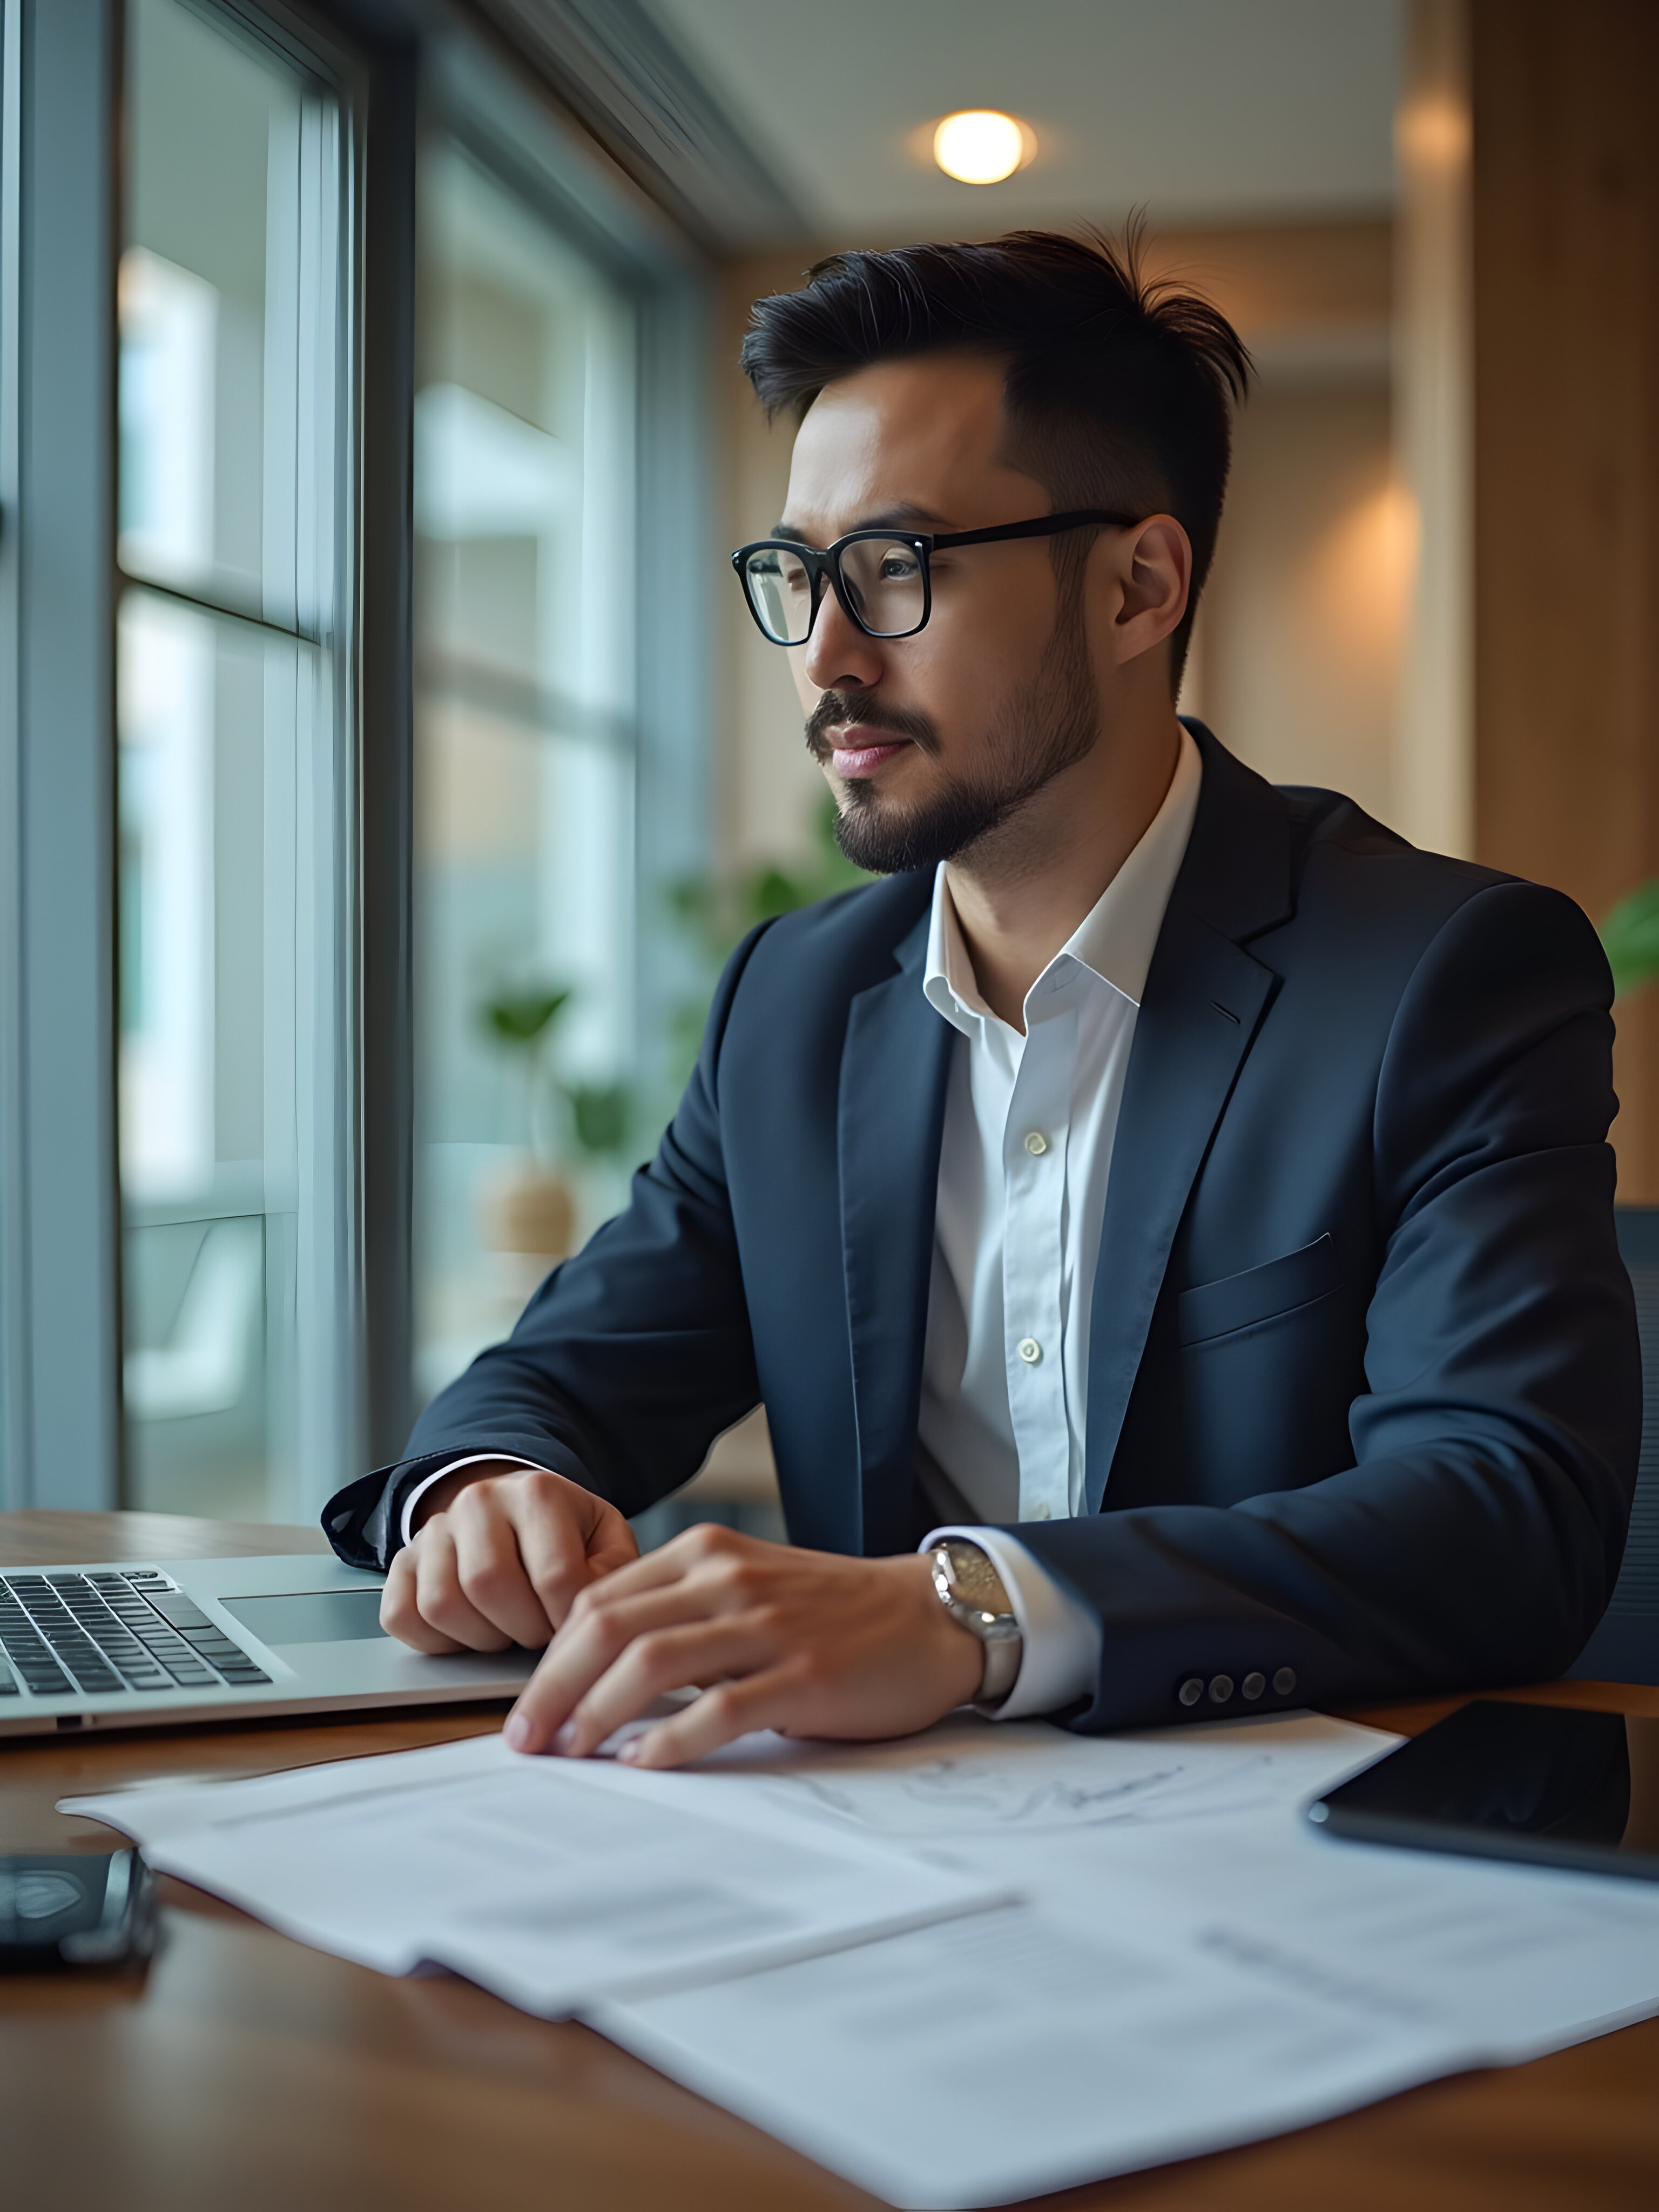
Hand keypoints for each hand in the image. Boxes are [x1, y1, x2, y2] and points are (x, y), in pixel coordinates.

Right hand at [379, 1462, 638, 1653]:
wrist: (513, 1510)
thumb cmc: (565, 1534)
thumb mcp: (606, 1539)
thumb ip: (614, 1572)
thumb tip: (594, 1617)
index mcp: (537, 1492)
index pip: (555, 1575)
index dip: (569, 1620)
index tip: (574, 1627)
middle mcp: (478, 1501)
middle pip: (489, 1585)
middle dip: (524, 1629)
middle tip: (541, 1630)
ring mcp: (433, 1530)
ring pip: (442, 1605)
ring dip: (482, 1637)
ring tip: (509, 1626)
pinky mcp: (402, 1563)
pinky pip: (402, 1617)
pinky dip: (437, 1640)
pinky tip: (471, 1629)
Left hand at [502, 1525, 984, 1767]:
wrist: (930, 1616)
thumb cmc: (831, 1613)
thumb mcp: (746, 1588)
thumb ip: (680, 1613)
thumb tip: (596, 1673)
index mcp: (707, 1554)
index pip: (599, 1600)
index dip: (550, 1657)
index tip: (528, 1707)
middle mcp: (728, 1580)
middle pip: (609, 1628)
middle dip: (553, 1688)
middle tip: (526, 1739)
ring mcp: (767, 1626)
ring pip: (651, 1662)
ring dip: (596, 1713)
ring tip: (572, 1753)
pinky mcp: (803, 1675)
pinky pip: (719, 1708)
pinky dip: (670, 1740)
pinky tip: (643, 1763)